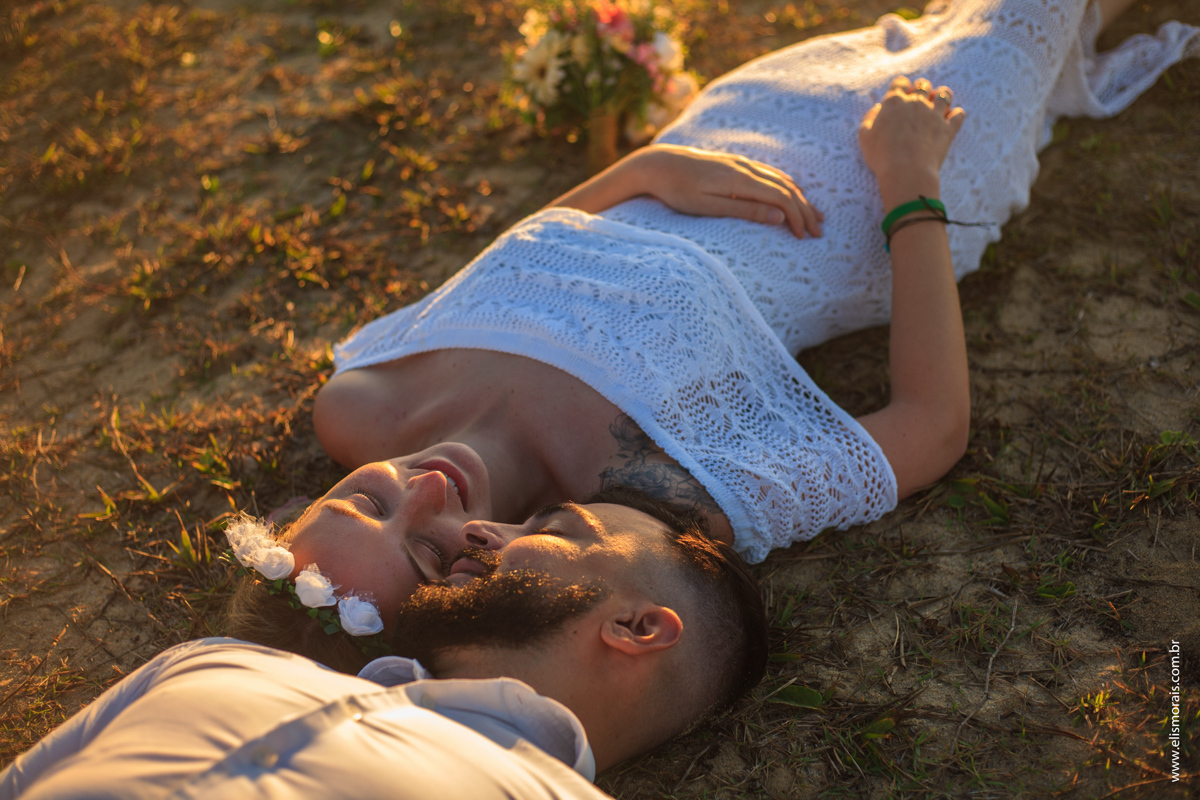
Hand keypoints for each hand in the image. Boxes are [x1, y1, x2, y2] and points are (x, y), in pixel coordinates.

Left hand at [635, 144, 822, 237]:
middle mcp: (746, 168)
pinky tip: (792, 196)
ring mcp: (741, 163)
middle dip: (806, 210)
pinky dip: (787, 187)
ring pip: (781, 180)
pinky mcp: (735, 164)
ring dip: (801, 198)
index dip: (797, 217)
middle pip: (787, 188)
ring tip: (814, 216)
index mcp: (740, 180)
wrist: (658, 164)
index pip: (781, 198)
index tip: (805, 238)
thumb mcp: (708, 207)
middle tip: (819, 232)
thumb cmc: (678, 191)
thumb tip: (780, 216)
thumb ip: (745, 210)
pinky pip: (770, 174)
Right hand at [858, 76, 964, 198]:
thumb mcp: (865, 136)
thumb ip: (870, 118)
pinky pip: (958, 114)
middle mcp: (916, 103)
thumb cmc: (882, 155)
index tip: (900, 94)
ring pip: (944, 94)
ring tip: (937, 105)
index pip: (900, 82)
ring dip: (941, 96)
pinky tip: (951, 118)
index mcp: (894, 102)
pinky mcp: (948, 128)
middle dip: (921, 89)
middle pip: (923, 85)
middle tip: (918, 100)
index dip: (901, 87)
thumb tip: (878, 108)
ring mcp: (934, 114)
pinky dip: (956, 115)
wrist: (906, 172)